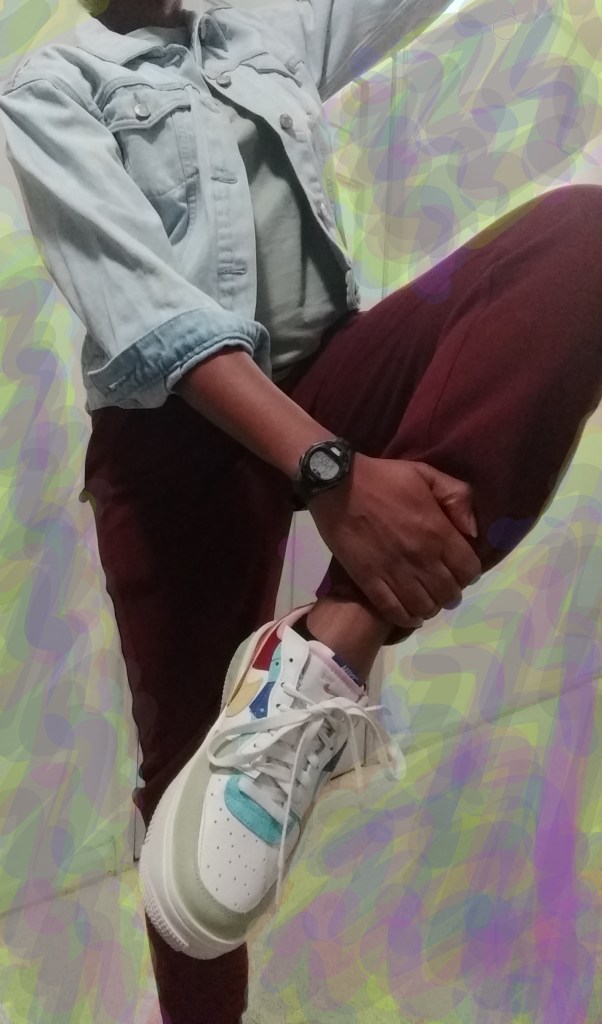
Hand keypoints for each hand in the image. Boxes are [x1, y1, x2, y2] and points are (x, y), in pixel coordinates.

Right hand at [308, 455, 481, 629]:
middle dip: (451, 592)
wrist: (338, 485)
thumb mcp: (428, 474)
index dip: (469, 572)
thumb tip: (472, 531)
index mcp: (438, 532)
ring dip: (431, 606)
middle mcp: (421, 558)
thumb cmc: (384, 478)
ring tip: (427, 600)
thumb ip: (457, 498)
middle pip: (449, 593)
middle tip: (443, 586)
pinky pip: (394, 611)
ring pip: (425, 606)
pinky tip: (411, 615)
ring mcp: (394, 572)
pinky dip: (407, 618)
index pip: (469, 570)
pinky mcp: (369, 580)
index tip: (461, 569)